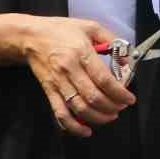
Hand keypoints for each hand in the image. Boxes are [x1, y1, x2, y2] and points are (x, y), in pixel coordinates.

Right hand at [23, 16, 135, 136]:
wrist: (30, 37)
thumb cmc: (63, 30)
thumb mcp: (91, 27)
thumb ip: (112, 40)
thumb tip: (127, 61)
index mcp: (81, 53)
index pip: (103, 80)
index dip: (119, 93)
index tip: (130, 99)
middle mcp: (69, 70)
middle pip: (93, 97)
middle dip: (111, 107)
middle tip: (121, 107)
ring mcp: (58, 83)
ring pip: (78, 108)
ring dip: (97, 117)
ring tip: (110, 117)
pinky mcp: (49, 91)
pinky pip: (60, 113)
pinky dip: (73, 126)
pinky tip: (86, 131)